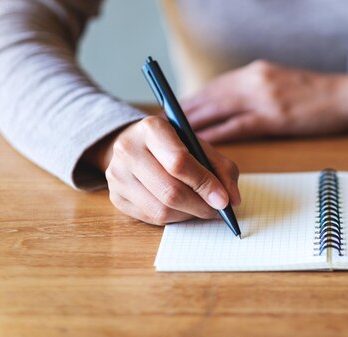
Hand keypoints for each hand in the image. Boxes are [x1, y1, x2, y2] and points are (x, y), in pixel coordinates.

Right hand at [84, 116, 240, 225]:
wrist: (135, 145)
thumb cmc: (173, 145)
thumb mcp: (200, 146)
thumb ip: (221, 169)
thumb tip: (232, 200)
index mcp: (152, 128)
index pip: (179, 162)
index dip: (204, 184)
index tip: (223, 200)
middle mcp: (128, 149)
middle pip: (170, 190)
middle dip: (200, 205)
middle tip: (218, 210)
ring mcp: (117, 175)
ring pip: (161, 209)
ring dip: (189, 214)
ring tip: (202, 208)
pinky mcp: (115, 196)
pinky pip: (151, 218)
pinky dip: (174, 219)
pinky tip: (184, 209)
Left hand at [181, 60, 347, 142]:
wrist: (347, 94)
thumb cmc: (314, 92)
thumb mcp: (278, 82)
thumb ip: (252, 90)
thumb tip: (226, 105)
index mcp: (254, 72)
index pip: (213, 86)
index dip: (190, 99)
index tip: (170, 110)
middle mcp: (253, 80)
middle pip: (208, 96)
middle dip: (182, 112)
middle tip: (159, 126)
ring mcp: (263, 97)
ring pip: (217, 110)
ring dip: (192, 125)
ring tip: (171, 138)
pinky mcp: (274, 116)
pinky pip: (237, 127)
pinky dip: (217, 136)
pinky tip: (201, 146)